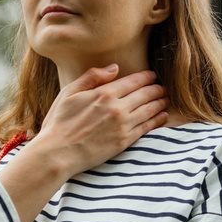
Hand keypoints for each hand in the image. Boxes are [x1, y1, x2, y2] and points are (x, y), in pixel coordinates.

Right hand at [32, 64, 169, 177]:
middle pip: (146, 94)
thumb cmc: (58, 123)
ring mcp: (123, 125)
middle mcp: (117, 107)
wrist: (57, 153)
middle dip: (156, 89)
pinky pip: (148, 127)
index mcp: (104, 93)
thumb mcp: (68, 93)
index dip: (147, 77)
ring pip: (151, 109)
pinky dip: (158, 119)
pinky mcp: (125, 141)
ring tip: (164, 100)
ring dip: (160, 103)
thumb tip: (115, 67)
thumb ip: (91, 77)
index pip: (134, 81)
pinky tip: (162, 116)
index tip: (152, 76)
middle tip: (161, 88)